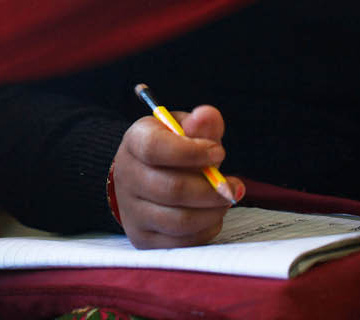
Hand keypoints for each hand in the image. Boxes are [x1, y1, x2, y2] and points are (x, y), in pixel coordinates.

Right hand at [112, 105, 244, 248]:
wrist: (142, 177)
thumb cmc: (170, 151)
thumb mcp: (182, 130)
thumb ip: (199, 125)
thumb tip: (208, 116)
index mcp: (134, 143)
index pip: (154, 148)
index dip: (192, 152)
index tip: (218, 152)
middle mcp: (126, 177)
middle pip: (171, 189)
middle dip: (212, 189)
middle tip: (233, 185)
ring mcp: (131, 210)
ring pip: (179, 220)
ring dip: (212, 212)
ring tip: (224, 200)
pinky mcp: (143, 238)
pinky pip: (182, 242)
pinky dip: (206, 230)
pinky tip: (211, 215)